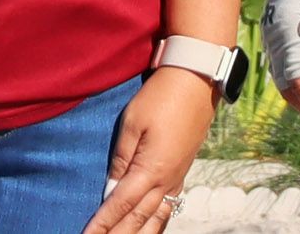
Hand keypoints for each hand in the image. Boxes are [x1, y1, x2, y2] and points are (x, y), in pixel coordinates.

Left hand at [86, 67, 217, 233]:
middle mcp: (166, 180)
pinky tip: (151, 229)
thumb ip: (120, 158)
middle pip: (138, 218)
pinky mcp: (183, 171)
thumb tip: (110, 189)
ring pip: (157, 218)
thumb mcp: (133, 122)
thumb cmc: (161, 96)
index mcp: (151, 169)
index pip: (120, 205)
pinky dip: (158, 224)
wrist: (197, 80)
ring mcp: (177, 178)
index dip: (102, 224)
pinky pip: (169, 207)